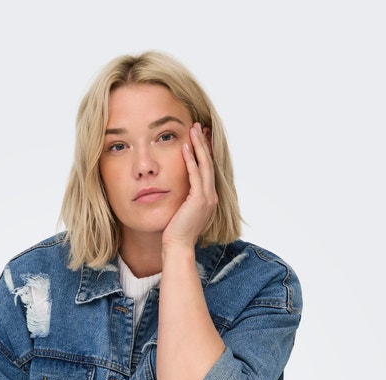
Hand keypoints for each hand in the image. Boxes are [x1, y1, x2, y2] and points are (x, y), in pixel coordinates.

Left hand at [162, 123, 217, 249]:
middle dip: (203, 143)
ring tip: (193, 129)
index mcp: (208, 198)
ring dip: (198, 146)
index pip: (208, 169)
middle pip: (209, 163)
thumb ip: (182, 198)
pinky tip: (185, 147)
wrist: (177, 247)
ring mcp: (207, 198)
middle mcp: (211, 196)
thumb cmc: (174, 232)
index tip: (200, 136)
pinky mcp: (199, 200)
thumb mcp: (180, 211)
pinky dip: (191, 160)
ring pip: (205, 165)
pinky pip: (195, 175)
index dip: (205, 151)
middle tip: (197, 126)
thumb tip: (174, 188)